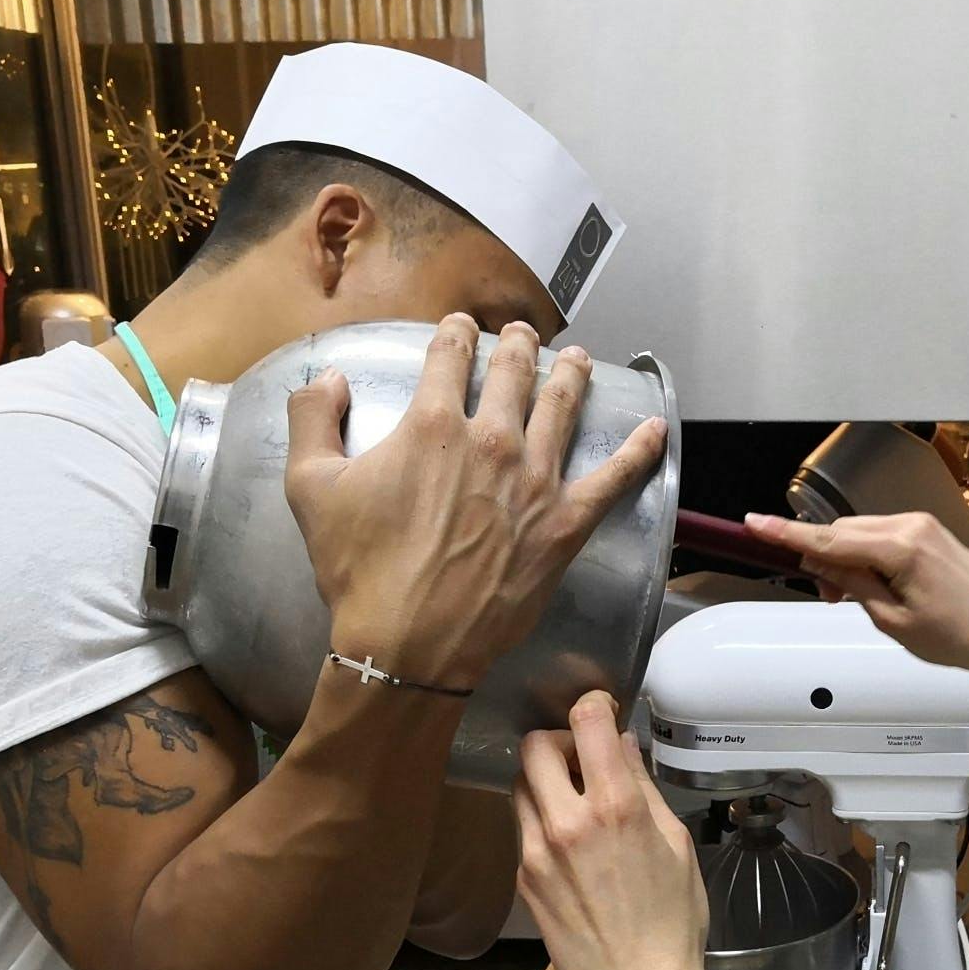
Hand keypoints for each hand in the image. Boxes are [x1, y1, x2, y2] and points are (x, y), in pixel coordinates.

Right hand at [284, 315, 669, 689]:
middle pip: (514, 373)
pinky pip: (615, 478)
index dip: (455, 334)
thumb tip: (328, 378)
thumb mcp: (310, 487)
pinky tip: (658, 428)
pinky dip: (640, 450)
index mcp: (433, 422)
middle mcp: (493, 440)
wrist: (409, 642)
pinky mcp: (566, 523)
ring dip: (571, 376)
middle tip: (524, 335)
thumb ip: (312, 418)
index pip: (451, 355)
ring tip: (577, 359)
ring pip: (563, 408)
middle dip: (519, 346)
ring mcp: (535, 480)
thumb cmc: (360, 569)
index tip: (461, 327)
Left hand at [512, 691, 708, 969]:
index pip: (586, 724)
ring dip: (543, 778)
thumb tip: (623, 748)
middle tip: (581, 756)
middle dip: (558, 740)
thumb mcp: (676, 845)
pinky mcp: (523, 878)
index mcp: (615, 808)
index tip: (600, 709)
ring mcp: (536, 851)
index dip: (592, 705)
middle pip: (534, 747)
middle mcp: (567, 822)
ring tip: (573, 796)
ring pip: (520, 785)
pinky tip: (568, 839)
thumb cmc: (672, 921)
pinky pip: (521, 826)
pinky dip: (540, 817)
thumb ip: (643, 789)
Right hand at [745, 511, 968, 678]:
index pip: (831, 539)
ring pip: (863, 531)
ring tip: (859, 596)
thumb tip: (820, 562)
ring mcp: (924, 525)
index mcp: (901, 548)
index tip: (756, 524)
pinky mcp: (931, 531)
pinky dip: (870, 554)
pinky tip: (878, 583)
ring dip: (849, 558)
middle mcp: (912, 525)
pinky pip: (884, 534)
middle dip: (826, 559)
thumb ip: (852, 585)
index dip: (789, 534)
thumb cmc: (956, 636)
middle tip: (830, 598)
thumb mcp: (892, 620)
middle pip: (845, 530)